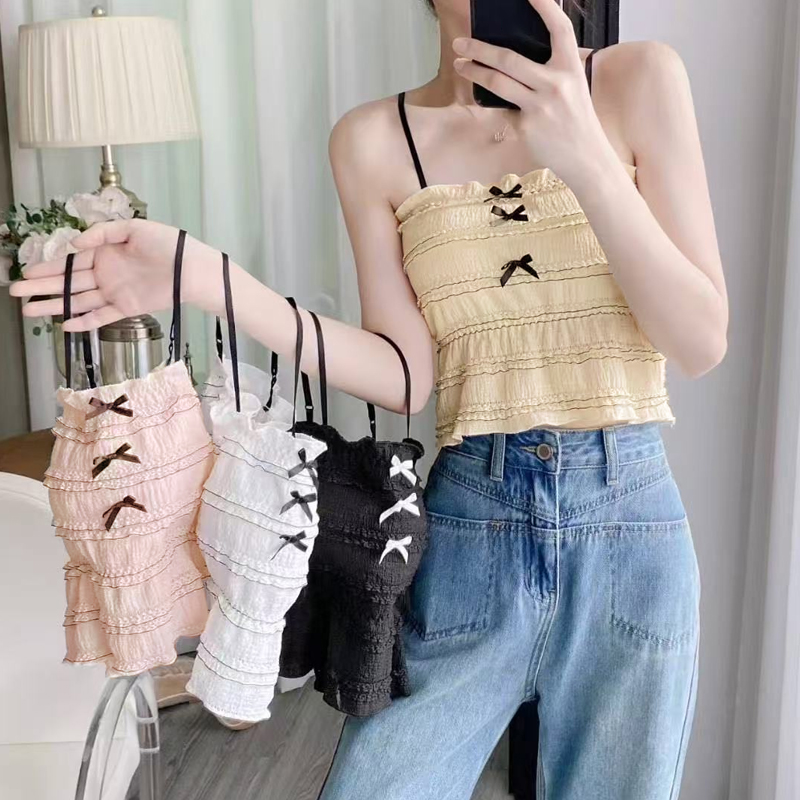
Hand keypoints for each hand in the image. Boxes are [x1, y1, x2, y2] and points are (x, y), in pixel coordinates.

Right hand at [8, 218, 220, 331]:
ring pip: (77, 301)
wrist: (192, 269)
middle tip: (15, 294)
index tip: (26, 274)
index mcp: (104, 252)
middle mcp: (106, 273)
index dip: (47, 269)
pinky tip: (64, 325)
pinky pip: (100, 317)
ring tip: (28, 311)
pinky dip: (83, 322)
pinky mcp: (126, 308)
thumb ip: (103, 233)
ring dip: (54, 305)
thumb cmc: (167, 244)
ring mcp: (115, 291)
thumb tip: (76, 243)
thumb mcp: (133, 228)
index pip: (70, 262)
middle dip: (41, 288)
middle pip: (67, 283)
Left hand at [452, 0, 616, 185]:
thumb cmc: (576, 121)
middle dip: (479, 49)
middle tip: (461, 43)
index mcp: (571, 68)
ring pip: (497, 83)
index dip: (545, 7)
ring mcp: (540, 106)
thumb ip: (551, 69)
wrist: (586, 159)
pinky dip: (500, 108)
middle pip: (509, 59)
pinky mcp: (527, 127)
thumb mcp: (573, 87)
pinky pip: (504, 110)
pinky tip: (502, 109)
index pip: (560, 28)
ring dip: (474, 72)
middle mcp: (556, 84)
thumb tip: (517, 55)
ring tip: (460, 65)